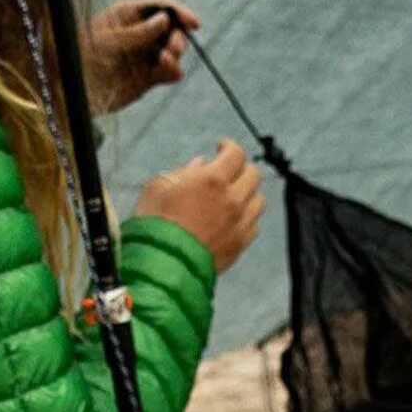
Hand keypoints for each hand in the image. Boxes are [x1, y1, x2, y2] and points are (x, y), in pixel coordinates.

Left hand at [85, 0, 194, 110]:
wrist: (71, 90)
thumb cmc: (81, 58)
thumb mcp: (107, 42)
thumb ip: (137, 33)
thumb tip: (164, 20)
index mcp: (128, 15)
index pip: (161, 8)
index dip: (179, 13)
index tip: (194, 24)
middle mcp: (140, 33)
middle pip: (173, 29)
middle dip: (178, 37)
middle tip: (171, 50)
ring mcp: (144, 55)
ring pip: (173, 50)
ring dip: (176, 54)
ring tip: (166, 60)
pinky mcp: (147, 77)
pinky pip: (169, 72)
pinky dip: (174, 70)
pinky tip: (170, 71)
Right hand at [133, 139, 263, 274]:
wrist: (161, 266)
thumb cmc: (153, 224)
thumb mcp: (157, 187)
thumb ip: (181, 172)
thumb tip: (199, 165)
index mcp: (212, 180)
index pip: (236, 153)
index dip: (228, 146)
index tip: (221, 147)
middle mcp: (232, 199)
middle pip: (254, 175)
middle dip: (241, 168)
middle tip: (228, 171)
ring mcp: (239, 224)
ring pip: (258, 200)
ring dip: (248, 193)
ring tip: (233, 195)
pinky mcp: (239, 245)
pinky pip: (253, 226)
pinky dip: (246, 218)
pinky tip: (232, 219)